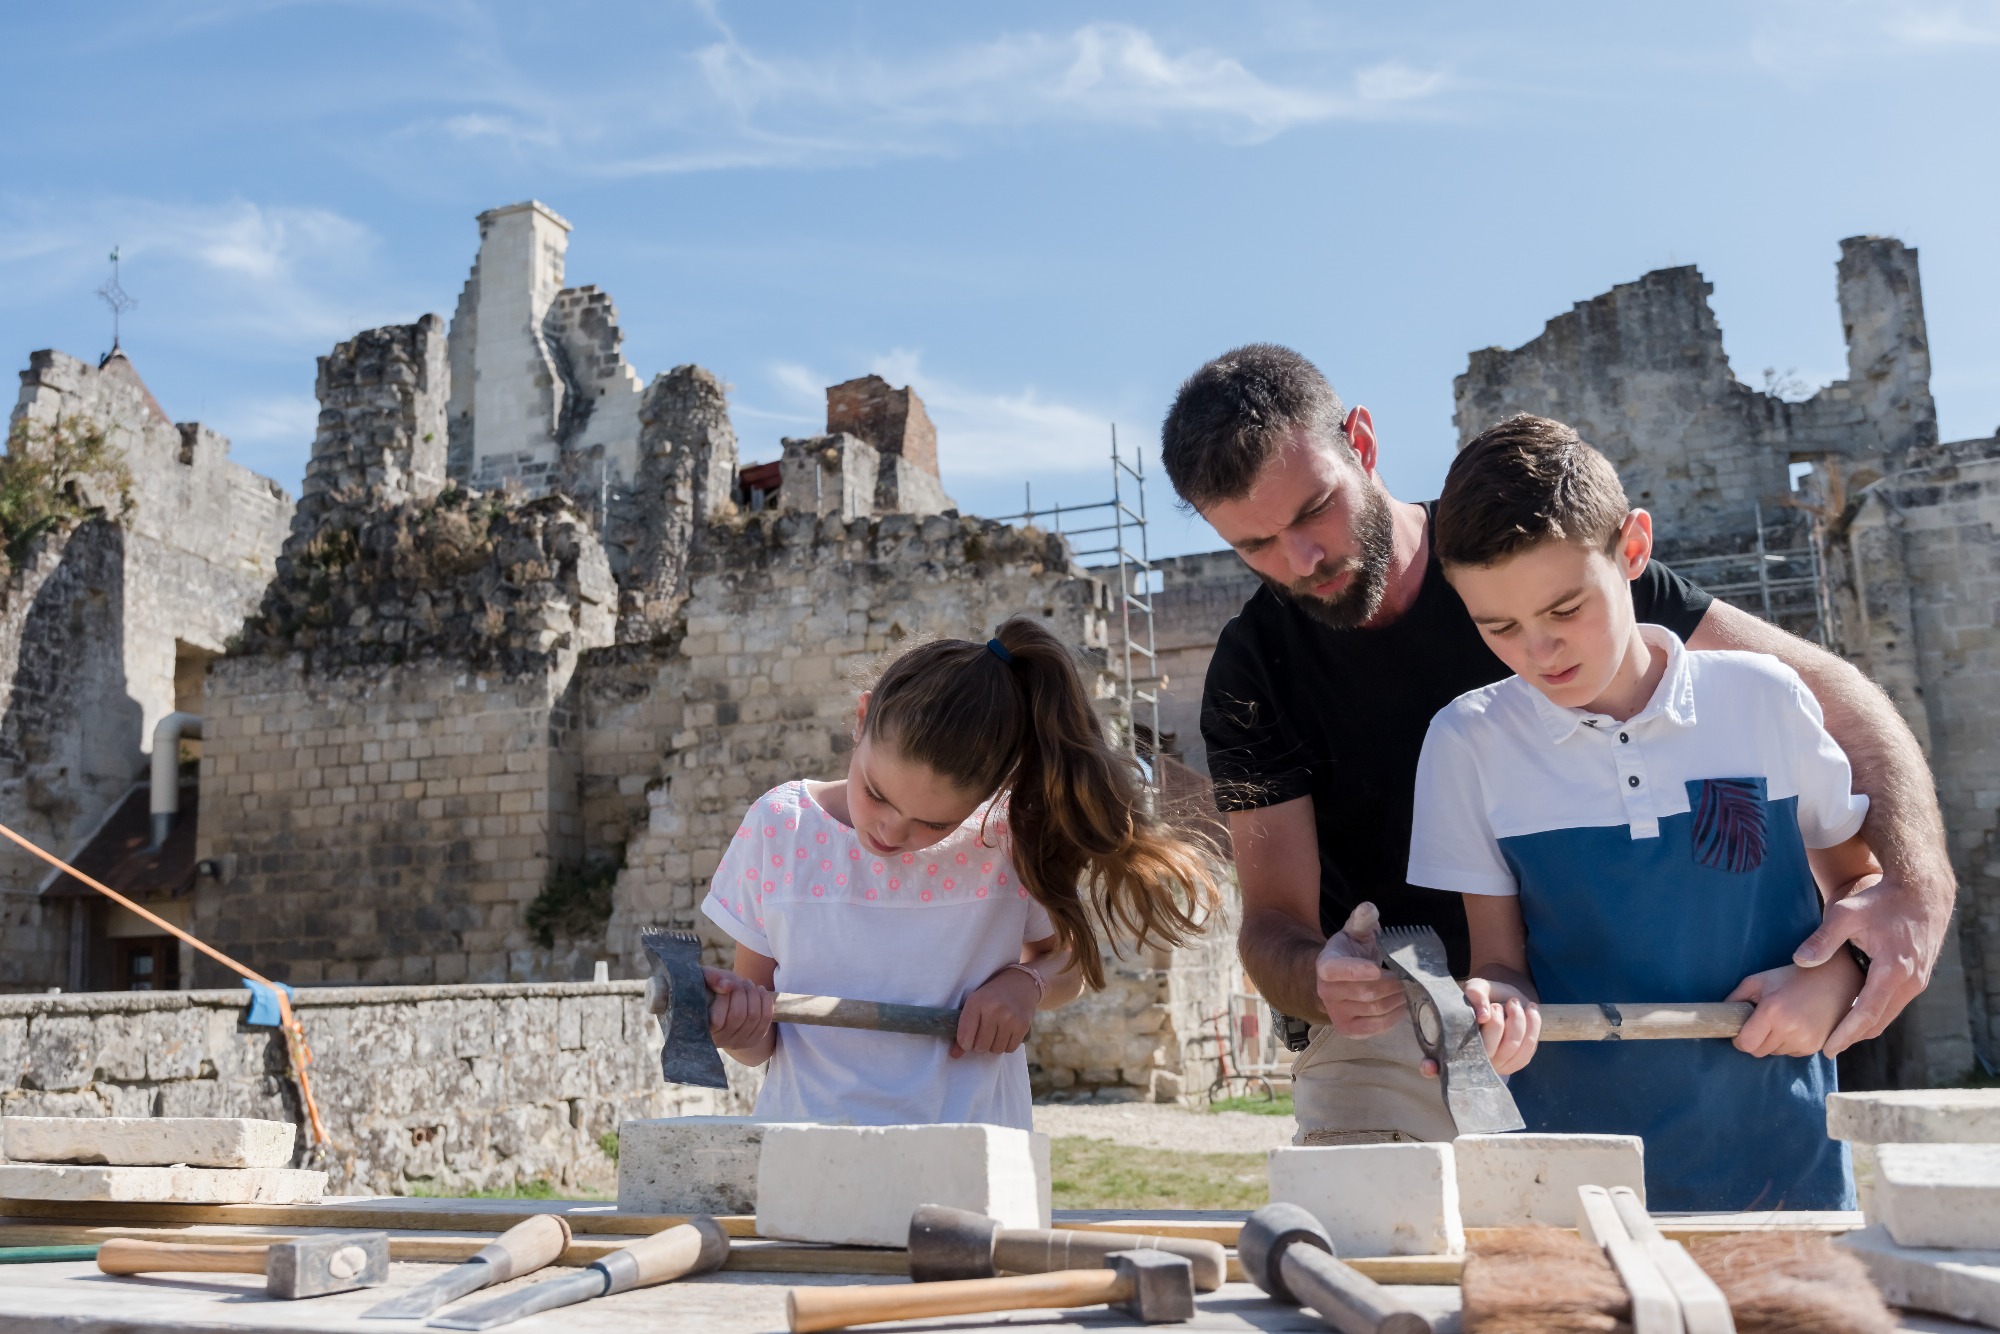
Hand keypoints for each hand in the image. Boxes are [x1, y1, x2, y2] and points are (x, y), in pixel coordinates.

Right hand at [704, 966, 773, 1051]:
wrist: (724, 1003)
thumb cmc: (709, 989)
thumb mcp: (704, 980)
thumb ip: (711, 979)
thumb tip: (728, 986)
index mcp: (702, 1029)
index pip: (717, 1019)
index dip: (724, 997)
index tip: (726, 983)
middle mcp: (719, 1041)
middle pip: (738, 1016)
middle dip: (742, 992)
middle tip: (740, 981)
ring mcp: (737, 1043)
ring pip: (753, 1016)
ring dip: (754, 994)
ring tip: (748, 984)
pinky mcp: (753, 1040)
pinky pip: (766, 1020)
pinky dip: (766, 1002)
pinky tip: (760, 991)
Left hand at [953, 967, 1039, 1057]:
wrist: (1020, 981)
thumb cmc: (991, 995)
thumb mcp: (974, 1004)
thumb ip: (963, 1030)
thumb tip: (955, 1055)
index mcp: (976, 1002)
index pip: (964, 1038)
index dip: (965, 1044)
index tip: (968, 1039)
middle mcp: (993, 1009)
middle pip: (980, 1047)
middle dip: (980, 1045)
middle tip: (984, 1033)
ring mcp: (1009, 1017)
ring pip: (995, 1050)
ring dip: (994, 1045)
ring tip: (995, 1031)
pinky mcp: (1023, 1025)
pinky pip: (1009, 1049)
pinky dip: (1006, 1045)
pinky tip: (1006, 1032)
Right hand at [1314, 902, 1408, 1037]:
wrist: (1338, 978)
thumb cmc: (1351, 952)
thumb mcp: (1355, 932)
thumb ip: (1362, 919)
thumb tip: (1369, 908)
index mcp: (1326, 964)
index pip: (1336, 970)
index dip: (1355, 971)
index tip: (1377, 969)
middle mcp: (1325, 991)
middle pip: (1366, 992)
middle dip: (1393, 984)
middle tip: (1409, 977)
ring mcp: (1335, 1013)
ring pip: (1375, 1009)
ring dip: (1397, 1000)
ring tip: (1407, 989)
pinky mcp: (1347, 1029)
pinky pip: (1376, 1027)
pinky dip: (1393, 1017)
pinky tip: (1400, 1006)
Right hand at [1463, 977, 1539, 1075]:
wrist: (1498, 999)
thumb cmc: (1483, 996)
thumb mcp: (1476, 988)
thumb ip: (1476, 996)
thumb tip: (1484, 1017)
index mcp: (1467, 1045)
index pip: (1487, 1044)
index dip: (1496, 1022)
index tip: (1495, 1005)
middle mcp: (1484, 1060)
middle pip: (1509, 1045)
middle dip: (1515, 1019)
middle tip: (1511, 1002)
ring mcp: (1502, 1064)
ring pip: (1522, 1046)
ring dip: (1525, 1021)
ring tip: (1519, 1005)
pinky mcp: (1518, 1061)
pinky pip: (1531, 1047)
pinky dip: (1534, 1025)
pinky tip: (1529, 1011)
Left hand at [1729, 951, 1865, 1057]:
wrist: (1835, 979)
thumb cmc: (1792, 977)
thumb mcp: (1759, 981)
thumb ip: (1735, 998)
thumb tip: (1720, 1015)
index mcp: (1772, 1012)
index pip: (1745, 1044)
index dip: (1739, 1040)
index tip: (1740, 1031)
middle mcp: (1789, 1030)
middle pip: (1758, 1051)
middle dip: (1754, 1040)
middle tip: (1760, 1023)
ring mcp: (1805, 1041)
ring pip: (1774, 1053)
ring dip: (1772, 1042)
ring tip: (1781, 1021)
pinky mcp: (1816, 1047)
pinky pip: (1791, 1053)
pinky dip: (1788, 1043)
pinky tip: (1794, 1025)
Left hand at [1793, 870, 1946, 1055]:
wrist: (1922, 891)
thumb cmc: (1882, 900)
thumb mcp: (1847, 914)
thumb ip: (1823, 939)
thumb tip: (1800, 961)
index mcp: (1893, 970)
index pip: (1867, 1013)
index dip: (1846, 1033)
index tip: (1828, 1049)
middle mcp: (1910, 982)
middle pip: (1879, 1021)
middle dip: (1853, 1036)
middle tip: (1828, 1048)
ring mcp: (1917, 981)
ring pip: (1889, 1014)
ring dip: (1865, 1026)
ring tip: (1839, 1036)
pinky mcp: (1918, 977)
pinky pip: (1894, 1004)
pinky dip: (1876, 1013)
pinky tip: (1857, 1014)